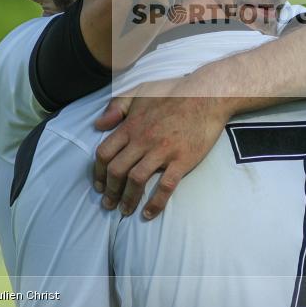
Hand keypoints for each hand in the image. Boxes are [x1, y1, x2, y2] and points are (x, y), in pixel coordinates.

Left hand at [92, 77, 231, 218]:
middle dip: (109, 191)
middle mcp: (143, 140)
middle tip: (108, 204)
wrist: (207, 95)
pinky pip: (165, 186)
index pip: (104, 153)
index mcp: (131, 126)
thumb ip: (117, 107)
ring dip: (128, 200)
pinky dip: (155, 203)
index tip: (99, 185)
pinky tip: (149, 214)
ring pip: (136, 180)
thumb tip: (98, 125)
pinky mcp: (182, 159)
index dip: (98, 173)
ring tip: (125, 211)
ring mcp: (163, 150)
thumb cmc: (174, 93)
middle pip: (117, 170)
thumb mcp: (140, 92)